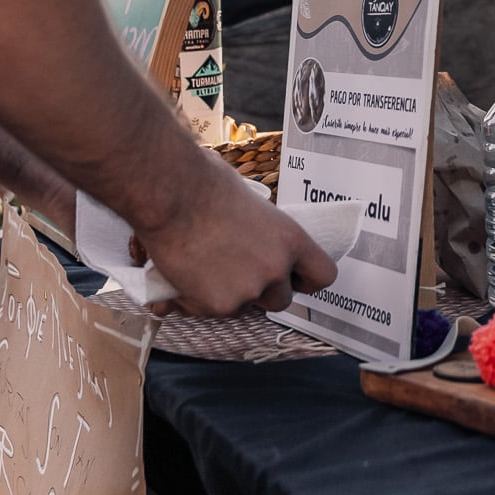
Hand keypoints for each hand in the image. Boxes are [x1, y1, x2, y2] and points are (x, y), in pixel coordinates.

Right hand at [136, 155, 335, 316]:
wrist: (171, 194)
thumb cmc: (205, 183)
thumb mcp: (250, 201)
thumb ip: (261, 229)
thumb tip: (252, 235)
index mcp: (291, 239)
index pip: (323, 275)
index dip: (305, 279)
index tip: (293, 278)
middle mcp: (276, 268)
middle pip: (281, 300)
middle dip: (261, 292)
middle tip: (236, 273)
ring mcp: (249, 290)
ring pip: (242, 307)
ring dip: (226, 295)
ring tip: (202, 267)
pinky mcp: (219, 305)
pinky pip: (209, 311)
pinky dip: (195, 300)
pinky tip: (183, 275)